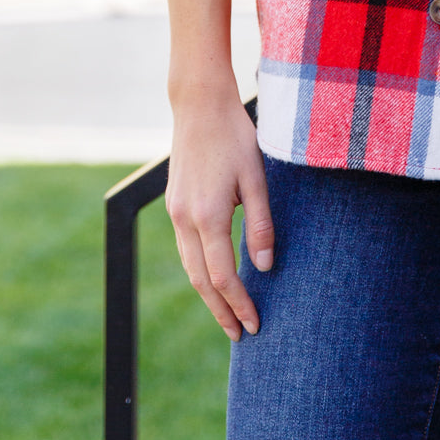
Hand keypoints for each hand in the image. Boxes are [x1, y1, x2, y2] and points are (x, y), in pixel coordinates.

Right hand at [165, 88, 273, 341]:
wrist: (200, 105)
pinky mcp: (174, 204)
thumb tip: (265, 266)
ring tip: (229, 313)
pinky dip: (199, 270)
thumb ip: (260, 223)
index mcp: (207, 215)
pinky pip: (184, 248)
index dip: (239, 303)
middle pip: (200, 281)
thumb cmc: (235, 136)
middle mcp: (184, 219)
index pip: (222, 276)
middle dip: (221, 310)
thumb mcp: (256, 177)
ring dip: (208, 294)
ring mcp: (175, 212)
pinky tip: (213, 276)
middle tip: (240, 333)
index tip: (254, 324)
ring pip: (189, 267)